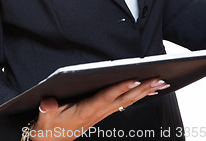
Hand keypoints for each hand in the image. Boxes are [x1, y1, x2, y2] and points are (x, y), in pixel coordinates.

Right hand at [29, 78, 169, 139]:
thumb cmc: (49, 127)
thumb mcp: (45, 118)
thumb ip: (47, 109)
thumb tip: (47, 103)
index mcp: (86, 111)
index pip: (107, 97)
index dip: (121, 88)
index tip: (135, 78)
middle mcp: (98, 113)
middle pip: (124, 99)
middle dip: (143, 88)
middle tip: (159, 79)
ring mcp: (102, 114)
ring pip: (127, 101)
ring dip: (144, 92)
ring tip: (160, 83)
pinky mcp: (102, 113)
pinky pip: (123, 104)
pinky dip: (137, 96)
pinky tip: (146, 91)